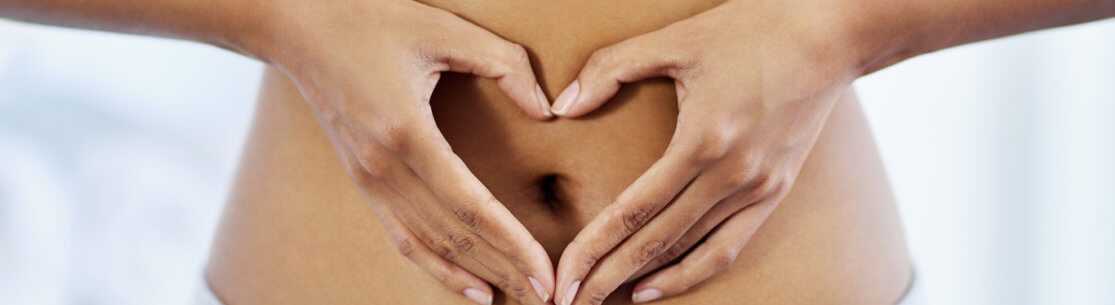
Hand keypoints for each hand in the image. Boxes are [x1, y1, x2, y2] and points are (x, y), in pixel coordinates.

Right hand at [256, 1, 553, 303]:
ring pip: (428, 245)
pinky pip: (403, 236)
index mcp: (405, 132)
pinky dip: (438, 267)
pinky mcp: (363, 181)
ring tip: (517, 296)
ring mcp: (367, 179)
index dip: (511, 243)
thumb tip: (546, 110)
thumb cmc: (372, 20)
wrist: (298, 27)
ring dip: (475, 275)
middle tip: (547, 295)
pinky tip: (471, 286)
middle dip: (503, 269)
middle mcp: (382, 167)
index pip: (469, 206)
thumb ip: (504, 63)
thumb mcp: (443, 27)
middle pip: (452, 236)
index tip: (545, 270)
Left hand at [548, 1, 863, 303]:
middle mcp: (733, 175)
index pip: (634, 210)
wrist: (831, 34)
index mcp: (703, 140)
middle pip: (656, 242)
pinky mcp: (776, 191)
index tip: (564, 275)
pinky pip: (729, 247)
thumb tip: (562, 104)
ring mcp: (759, 188)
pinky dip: (692, 272)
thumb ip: (611, 67)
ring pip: (692, 252)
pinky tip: (656, 285)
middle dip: (607, 276)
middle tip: (567, 301)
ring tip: (604, 299)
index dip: (593, 247)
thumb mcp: (675, 39)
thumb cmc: (751, 29)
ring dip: (644, 280)